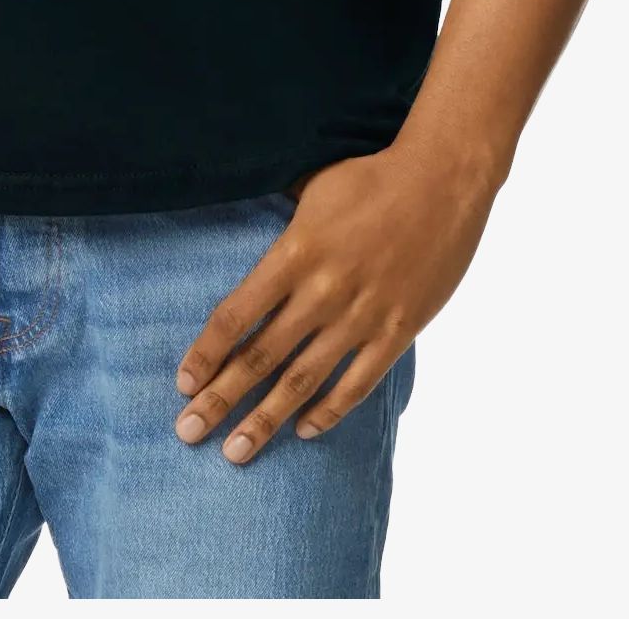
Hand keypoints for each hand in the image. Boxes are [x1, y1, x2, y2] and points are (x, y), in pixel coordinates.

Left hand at [173, 141, 498, 462]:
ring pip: (303, 381)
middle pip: (260, 357)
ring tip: (235, 453)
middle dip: (220, 400)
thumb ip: (281, 226)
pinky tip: (304, 430)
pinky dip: (328, 411)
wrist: (445, 179)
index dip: (207, 353)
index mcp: (296, 252)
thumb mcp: (312, 187)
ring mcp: (362, 315)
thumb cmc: (372, 176)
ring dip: (265, 419)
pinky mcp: (398, 331)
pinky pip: (357, 384)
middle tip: (188, 433)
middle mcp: (323, 290)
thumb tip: (243, 232)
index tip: (183, 383)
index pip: (237, 315)